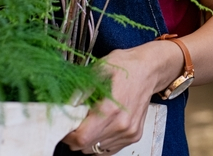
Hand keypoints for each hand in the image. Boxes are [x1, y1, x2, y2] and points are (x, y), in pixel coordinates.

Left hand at [61, 42, 179, 153]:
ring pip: (96, 149)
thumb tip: (64, 104)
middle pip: (86, 146)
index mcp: (111, 109)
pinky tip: (100, 126)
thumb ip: (80, 89)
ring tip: (89, 120)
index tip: (63, 125)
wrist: (150, 69)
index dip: (67, 135)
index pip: (81, 138)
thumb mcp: (99, 69)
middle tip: (74, 120)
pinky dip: (100, 141)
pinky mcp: (133, 136)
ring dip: (88, 138)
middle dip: (75, 136)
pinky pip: (108, 149)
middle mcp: (121, 125)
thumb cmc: (126, 66)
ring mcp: (129, 132)